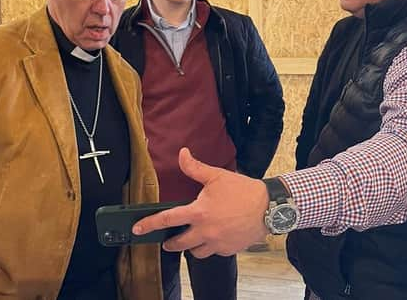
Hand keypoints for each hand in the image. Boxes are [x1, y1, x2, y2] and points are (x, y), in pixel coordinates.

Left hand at [133, 147, 269, 257]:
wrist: (269, 207)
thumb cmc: (243, 190)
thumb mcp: (217, 176)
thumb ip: (195, 168)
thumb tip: (182, 153)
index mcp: (198, 213)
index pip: (167, 220)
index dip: (149, 225)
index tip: (138, 229)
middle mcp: (205, 231)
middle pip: (179, 244)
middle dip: (170, 243)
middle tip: (167, 241)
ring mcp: (217, 243)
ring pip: (196, 252)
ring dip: (191, 247)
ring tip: (193, 239)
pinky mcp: (229, 249)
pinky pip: (215, 252)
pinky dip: (212, 247)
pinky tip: (215, 238)